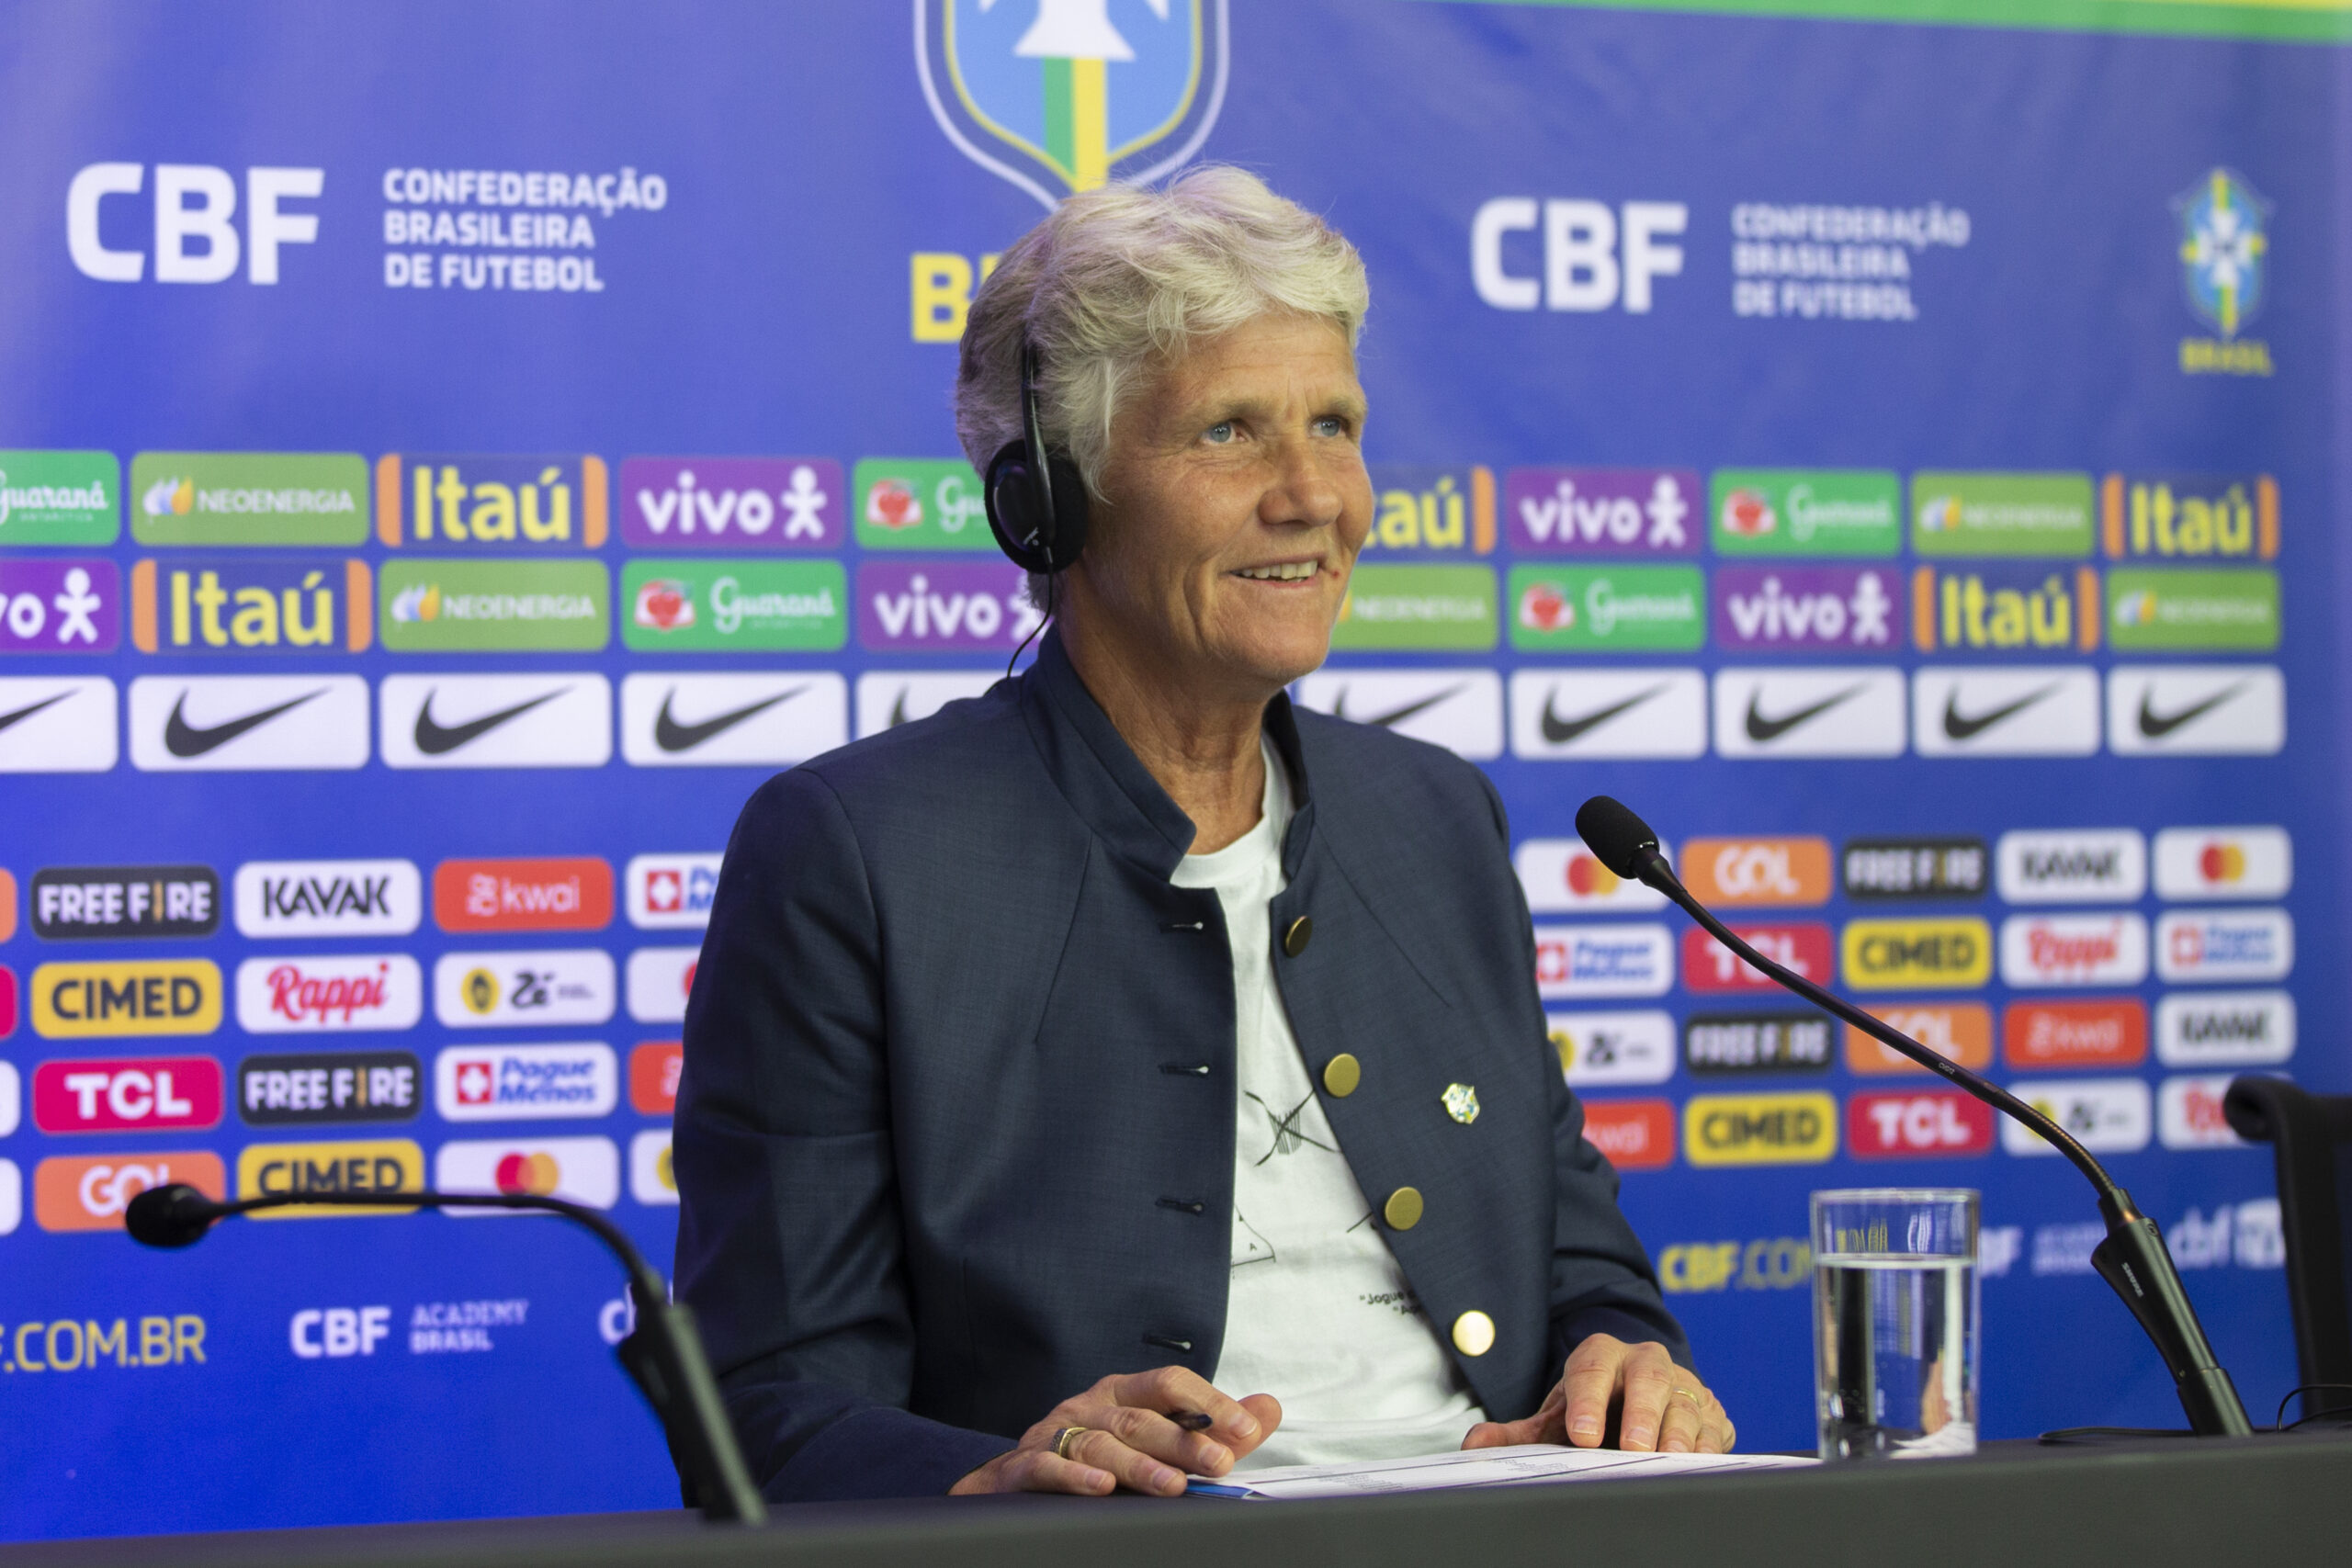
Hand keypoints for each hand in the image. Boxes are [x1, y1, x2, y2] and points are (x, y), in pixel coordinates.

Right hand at [949, 1367, 1281, 1496]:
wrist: (1017, 1482)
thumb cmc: (1100, 1456)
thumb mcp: (1157, 1438)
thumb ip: (1213, 1428)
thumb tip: (1268, 1408)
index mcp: (1124, 1394)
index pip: (1169, 1385)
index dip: (1208, 1404)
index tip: (1246, 1429)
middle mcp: (1090, 1406)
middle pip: (1140, 1417)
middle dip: (1182, 1440)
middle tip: (1219, 1462)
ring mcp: (1055, 1435)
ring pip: (1099, 1444)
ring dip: (1138, 1465)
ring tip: (1172, 1486)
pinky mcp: (1024, 1466)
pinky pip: (1048, 1467)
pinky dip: (1074, 1478)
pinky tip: (1101, 1489)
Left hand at [1461, 1333, 1733, 1454]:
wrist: (1637, 1402)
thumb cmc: (1592, 1411)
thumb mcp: (1555, 1419)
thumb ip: (1518, 1433)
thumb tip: (1476, 1443)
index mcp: (1601, 1357)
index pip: (1591, 1370)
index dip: (1587, 1400)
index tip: (1581, 1435)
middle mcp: (1645, 1364)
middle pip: (1648, 1376)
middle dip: (1642, 1411)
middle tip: (1634, 1447)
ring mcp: (1682, 1387)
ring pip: (1685, 1402)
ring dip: (1678, 1432)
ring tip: (1668, 1458)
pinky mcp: (1711, 1413)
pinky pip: (1714, 1427)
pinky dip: (1708, 1445)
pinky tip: (1698, 1462)